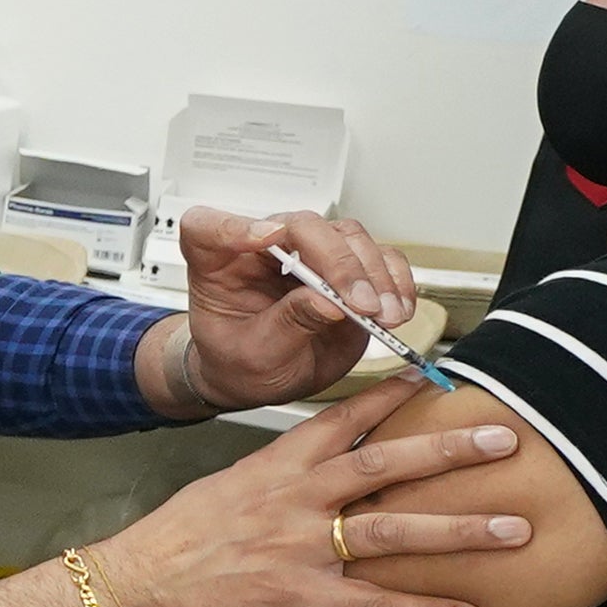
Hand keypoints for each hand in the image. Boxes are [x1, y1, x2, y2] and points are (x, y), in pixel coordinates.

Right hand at [85, 388, 526, 606]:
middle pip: (387, 464)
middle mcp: (296, 498)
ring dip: (459, 531)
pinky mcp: (296, 596)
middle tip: (506, 441)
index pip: (346, 418)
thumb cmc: (173, 539)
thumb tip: (312, 467)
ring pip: (394, 531)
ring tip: (515, 528)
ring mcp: (299, 547)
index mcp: (278, 465)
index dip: (396, 396)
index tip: (438, 376)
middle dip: (451, 451)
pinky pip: (374, 606)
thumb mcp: (224, 487)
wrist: (131, 584)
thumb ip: (277, 477)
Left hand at [169, 209, 421, 407]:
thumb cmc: (241, 362)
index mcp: (218, 263)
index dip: (232, 227)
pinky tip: (397, 307)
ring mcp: (308, 254)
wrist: (262, 379)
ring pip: (348, 236)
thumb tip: (326, 302)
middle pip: (302, 227)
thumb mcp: (255, 356)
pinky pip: (378, 256)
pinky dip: (395, 279)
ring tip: (384, 314)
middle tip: (358, 303)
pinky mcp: (346, 269)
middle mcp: (265, 247)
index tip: (262, 240)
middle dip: (337, 262)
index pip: (208, 228)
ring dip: (373, 273)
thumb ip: (287, 325)